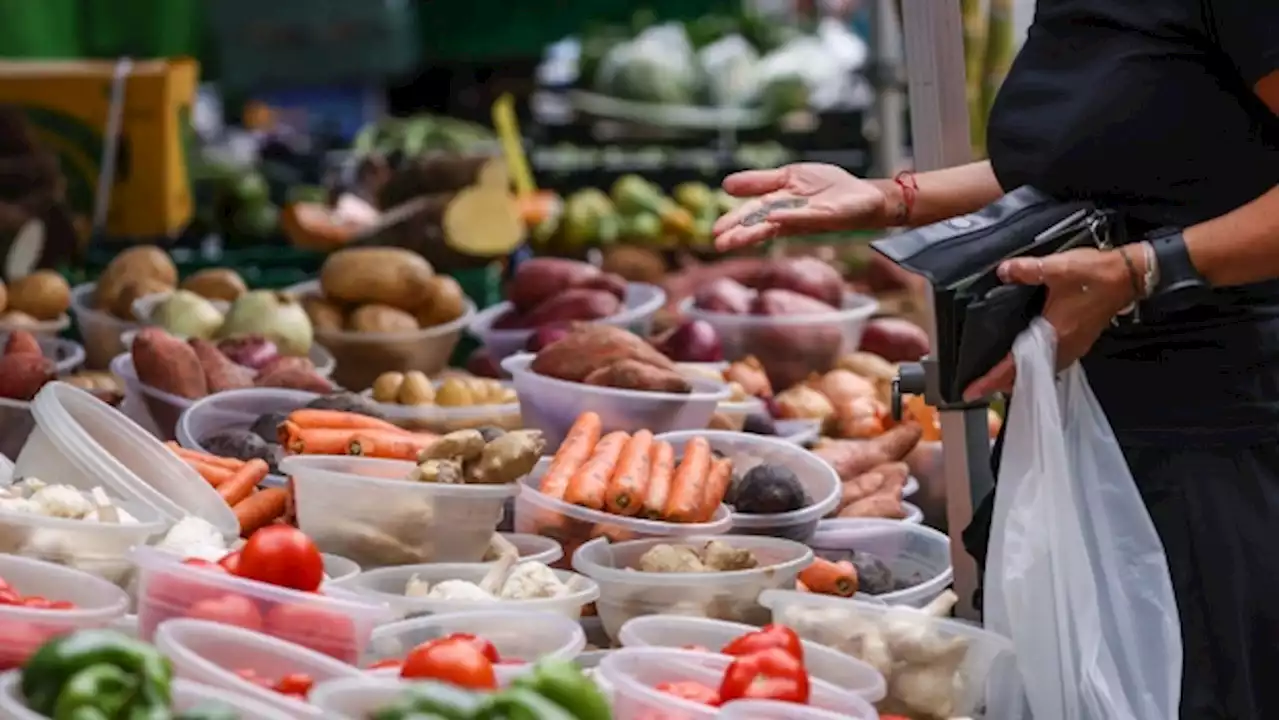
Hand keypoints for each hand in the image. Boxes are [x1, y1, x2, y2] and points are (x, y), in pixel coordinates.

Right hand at [713, 163, 892, 250]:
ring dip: (757, 232)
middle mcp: (789, 215)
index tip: (716, 232)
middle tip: (720, 244)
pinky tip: (774, 219)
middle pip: (760, 224)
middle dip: (740, 234)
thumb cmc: (827, 188)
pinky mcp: (825, 216)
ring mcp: (806, 217)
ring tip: (736, 240)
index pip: (752, 214)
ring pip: (777, 225)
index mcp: (778, 204)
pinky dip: (790, 217)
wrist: (864, 195)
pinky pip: (805, 217)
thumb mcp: (789, 176)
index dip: (735, 222)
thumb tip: (726, 185)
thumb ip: (760, 181)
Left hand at [962, 246, 1143, 400]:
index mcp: (1054, 334)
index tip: (972, 391)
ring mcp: (1072, 347)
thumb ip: (1027, 270)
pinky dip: (1034, 364)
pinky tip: (1025, 356)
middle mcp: (1063, 347)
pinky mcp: (1078, 342)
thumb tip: (1003, 271)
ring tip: (996, 375)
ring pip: (1039, 370)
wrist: (1129, 277)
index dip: (991, 379)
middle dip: (1001, 382)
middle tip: (978, 384)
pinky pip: (1051, 361)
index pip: (1015, 365)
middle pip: (1026, 374)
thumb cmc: (1096, 275)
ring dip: (1018, 374)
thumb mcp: (1058, 267)